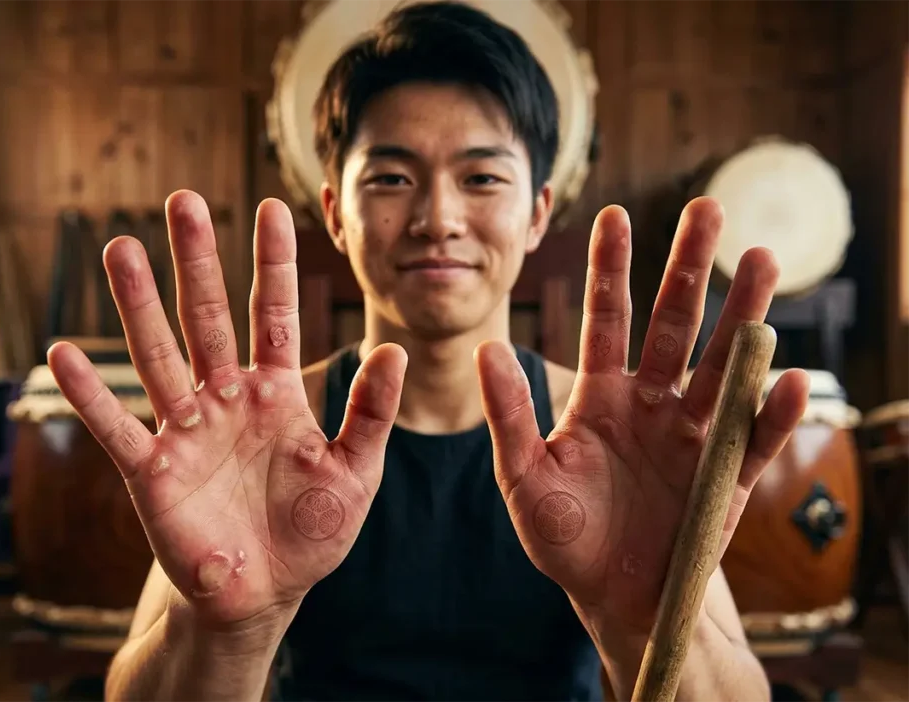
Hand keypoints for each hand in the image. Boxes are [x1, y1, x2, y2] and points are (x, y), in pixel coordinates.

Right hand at [47, 192, 406, 629]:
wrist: (264, 594)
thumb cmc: (310, 533)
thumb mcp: (355, 473)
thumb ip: (373, 415)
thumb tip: (397, 351)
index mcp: (277, 394)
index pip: (275, 314)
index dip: (274, 263)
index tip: (273, 207)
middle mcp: (226, 398)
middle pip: (208, 316)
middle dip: (198, 260)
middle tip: (184, 200)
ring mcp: (185, 430)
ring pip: (159, 353)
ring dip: (138, 304)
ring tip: (121, 248)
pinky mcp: (151, 471)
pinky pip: (116, 425)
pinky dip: (89, 393)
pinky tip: (63, 352)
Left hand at [475, 197, 809, 635]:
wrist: (613, 595)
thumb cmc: (564, 536)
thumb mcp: (524, 477)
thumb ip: (510, 416)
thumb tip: (486, 350)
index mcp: (602, 397)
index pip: (608, 320)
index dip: (611, 270)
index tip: (615, 215)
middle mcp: (652, 403)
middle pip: (674, 324)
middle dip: (689, 267)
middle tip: (707, 207)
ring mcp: (694, 435)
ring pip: (724, 364)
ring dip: (744, 315)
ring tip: (761, 260)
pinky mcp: (728, 476)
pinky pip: (753, 438)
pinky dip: (773, 412)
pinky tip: (791, 378)